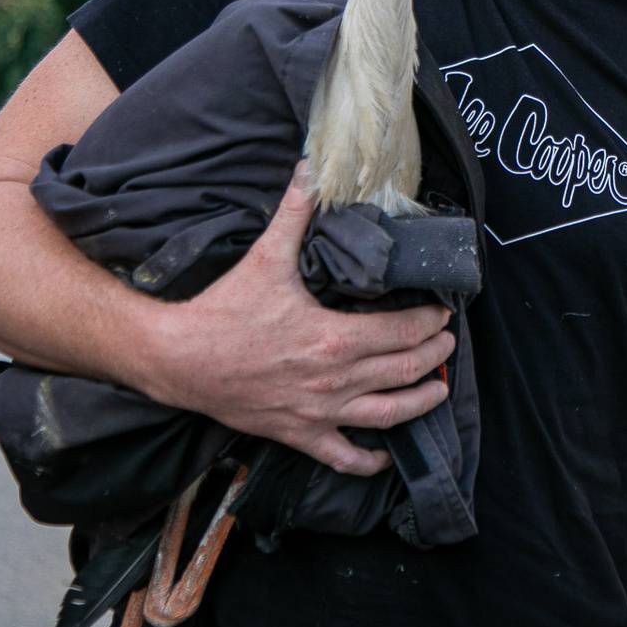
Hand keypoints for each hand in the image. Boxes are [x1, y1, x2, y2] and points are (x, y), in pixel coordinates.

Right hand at [141, 162, 454, 474]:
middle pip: (404, 371)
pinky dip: (368, 460)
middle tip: (447, 343)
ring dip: (419, 402)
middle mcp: (335, 381)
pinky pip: (342, 457)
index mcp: (334, 339)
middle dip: (434, 356)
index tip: (443, 313)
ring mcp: (318, 413)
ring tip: (437, 390)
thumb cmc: (224, 309)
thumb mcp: (266, 256)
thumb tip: (310, 166)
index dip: (430, 322)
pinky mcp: (297, 434)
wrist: (178, 359)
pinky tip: (385, 453)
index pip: (402, 332)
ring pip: (387, 415)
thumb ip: (295, 211)